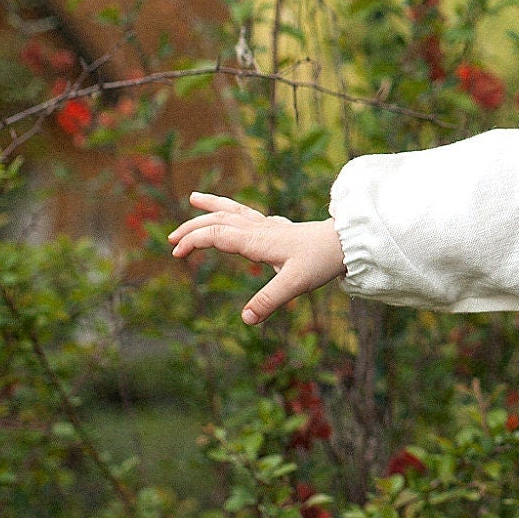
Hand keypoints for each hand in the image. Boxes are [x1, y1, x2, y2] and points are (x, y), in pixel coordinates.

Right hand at [168, 192, 346, 324]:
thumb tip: (246, 319)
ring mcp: (269, 226)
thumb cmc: (321, 261)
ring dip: (211, 207)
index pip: (216, 234)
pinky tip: (232, 212)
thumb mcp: (295, 285)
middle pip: (219, 220)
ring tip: (193, 197)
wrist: (346, 244)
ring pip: (233, 210)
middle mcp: (260, 229)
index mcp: (257, 240)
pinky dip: (233, 209)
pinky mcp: (278, 228)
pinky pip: (248, 214)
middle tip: (172, 239)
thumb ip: (269, 300)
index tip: (177, 253)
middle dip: (193, 227)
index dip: (193, 241)